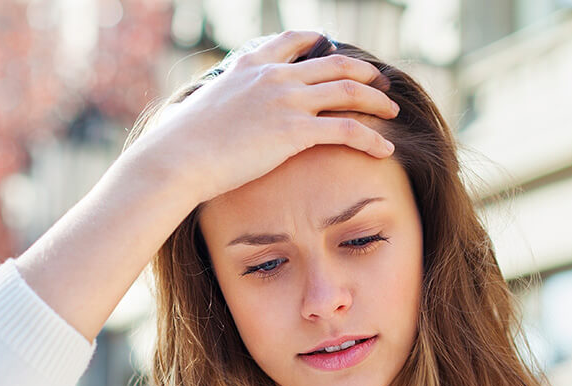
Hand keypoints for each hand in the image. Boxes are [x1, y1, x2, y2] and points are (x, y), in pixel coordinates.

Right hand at [130, 31, 398, 204]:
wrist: (178, 158)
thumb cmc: (182, 144)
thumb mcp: (204, 108)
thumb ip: (224, 102)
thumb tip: (219, 117)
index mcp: (251, 65)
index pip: (293, 40)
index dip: (320, 42)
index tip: (335, 50)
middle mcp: (274, 76)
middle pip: (334, 63)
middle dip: (364, 71)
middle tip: (381, 82)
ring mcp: (287, 100)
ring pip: (349, 91)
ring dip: (377, 100)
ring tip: (393, 111)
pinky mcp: (295, 131)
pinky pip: (347, 129)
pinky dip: (371, 138)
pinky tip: (385, 149)